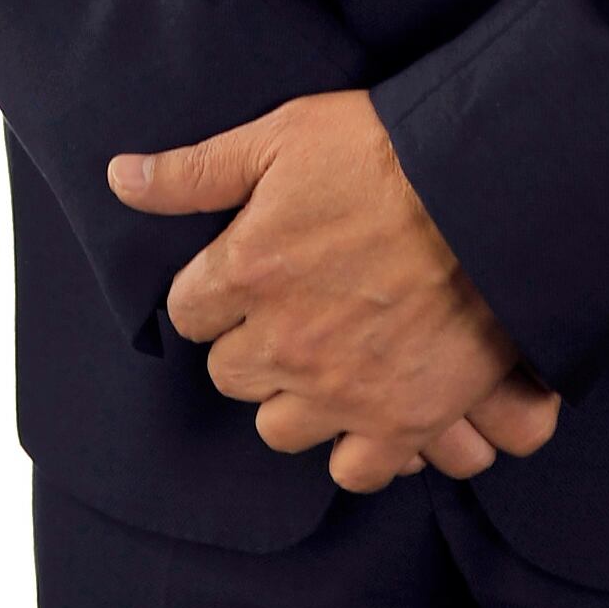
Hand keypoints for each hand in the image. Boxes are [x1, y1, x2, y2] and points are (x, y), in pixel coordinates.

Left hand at [108, 90, 560, 492]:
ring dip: (295, 398)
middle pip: (230, 375)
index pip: (187, 313)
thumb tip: (119, 178)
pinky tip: (369, 408)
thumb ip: (195, 171)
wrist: (489, 192)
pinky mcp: (402, 420)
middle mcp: (282, 343)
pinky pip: (354, 470)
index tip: (244, 276)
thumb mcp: (280, 137)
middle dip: (251, 344)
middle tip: (292, 310)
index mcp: (244, 272)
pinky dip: (358, 448)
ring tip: (327, 359)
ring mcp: (341, 390)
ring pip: (280, 427)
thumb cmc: (384, 152)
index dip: (213, 292)